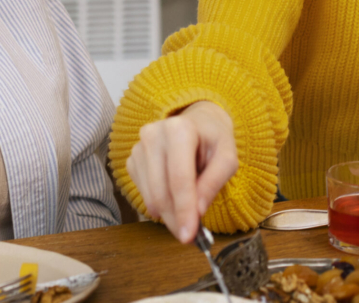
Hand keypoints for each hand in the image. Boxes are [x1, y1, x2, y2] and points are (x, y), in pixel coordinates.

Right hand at [126, 101, 237, 242]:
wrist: (197, 123)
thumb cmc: (213, 140)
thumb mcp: (227, 158)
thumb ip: (214, 182)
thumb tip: (197, 211)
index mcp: (179, 129)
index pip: (179, 177)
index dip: (184, 209)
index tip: (188, 235)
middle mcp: (153, 134)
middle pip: (161, 190)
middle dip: (175, 218)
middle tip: (189, 234)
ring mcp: (139, 147)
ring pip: (149, 196)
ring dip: (168, 214)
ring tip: (185, 213)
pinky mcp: (132, 159)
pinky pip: (142, 193)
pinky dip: (158, 204)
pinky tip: (173, 196)